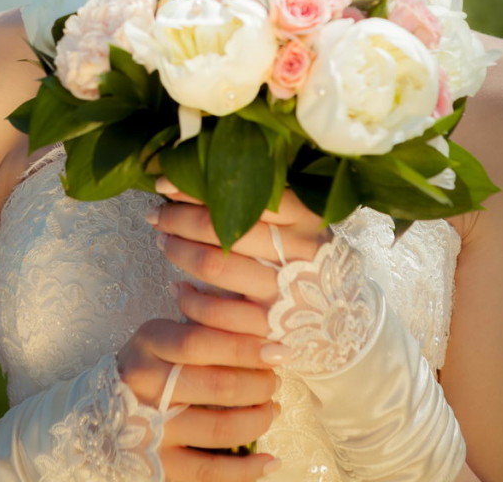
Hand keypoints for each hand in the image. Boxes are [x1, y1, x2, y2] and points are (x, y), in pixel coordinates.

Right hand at [117, 316, 280, 479]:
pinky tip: (271, 461)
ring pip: (219, 429)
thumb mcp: (163, 334)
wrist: (97, 413)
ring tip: (272, 410)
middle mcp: (146, 383)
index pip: (201, 340)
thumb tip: (256, 316)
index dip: (245, 346)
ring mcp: (149, 427)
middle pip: (217, 384)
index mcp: (150, 341)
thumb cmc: (147, 366)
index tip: (277, 350)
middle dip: (259, 384)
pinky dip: (246, 470)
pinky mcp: (156, 466)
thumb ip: (202, 322)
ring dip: (257, 420)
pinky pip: (208, 472)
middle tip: (274, 381)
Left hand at [147, 179, 329, 335]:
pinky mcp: (270, 329)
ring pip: (214, 264)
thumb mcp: (304, 225)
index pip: (245, 193)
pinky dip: (189, 300)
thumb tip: (205, 174)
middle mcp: (298, 253)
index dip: (198, 187)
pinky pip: (215, 312)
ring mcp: (284, 293)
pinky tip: (177, 289)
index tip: (166, 183)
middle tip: (157, 213)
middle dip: (179, 217)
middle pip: (222, 225)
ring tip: (163, 240)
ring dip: (178, 250)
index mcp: (306, 219)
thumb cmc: (312, 261)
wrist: (345, 323)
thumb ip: (267, 202)